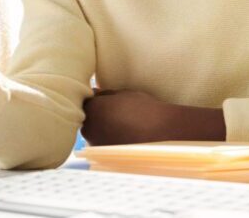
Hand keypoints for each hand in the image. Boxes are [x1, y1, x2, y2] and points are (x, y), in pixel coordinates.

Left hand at [82, 89, 224, 145]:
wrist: (164, 133)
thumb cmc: (144, 109)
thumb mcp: (124, 94)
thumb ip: (105, 94)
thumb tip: (95, 92)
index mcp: (91, 109)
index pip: (84, 102)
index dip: (95, 100)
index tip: (107, 100)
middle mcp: (88, 128)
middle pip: (86, 119)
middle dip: (96, 116)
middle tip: (116, 114)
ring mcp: (97, 145)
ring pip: (94, 134)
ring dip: (102, 130)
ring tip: (123, 126)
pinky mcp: (107, 157)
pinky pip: (103, 146)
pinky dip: (110, 142)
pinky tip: (125, 137)